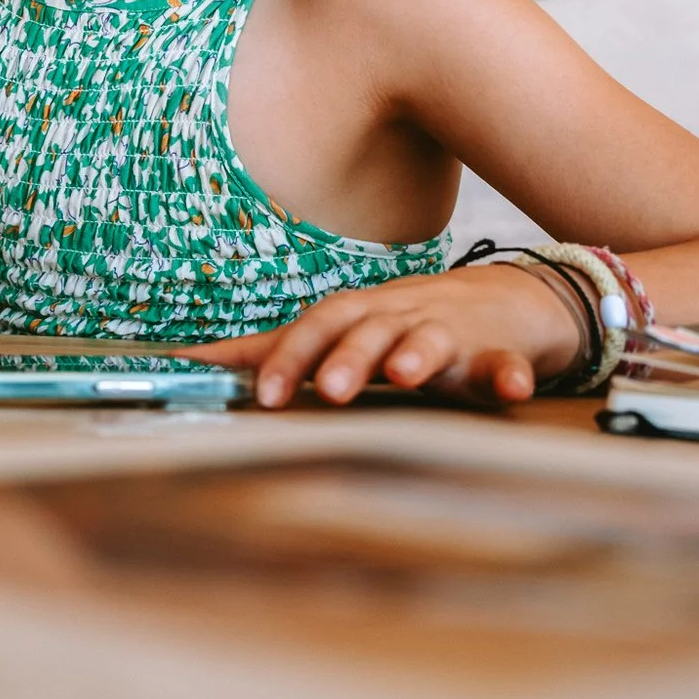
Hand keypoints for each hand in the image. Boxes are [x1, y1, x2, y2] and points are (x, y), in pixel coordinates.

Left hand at [181, 264, 584, 407]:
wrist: (498, 302)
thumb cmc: (397, 322)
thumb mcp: (334, 331)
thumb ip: (267, 350)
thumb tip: (187, 362)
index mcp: (355, 315)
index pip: (316, 326)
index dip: (292, 358)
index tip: (265, 397)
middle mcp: (397, 318)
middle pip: (367, 330)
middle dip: (349, 357)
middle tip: (329, 391)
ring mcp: (450, 334)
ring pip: (431, 340)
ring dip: (418, 355)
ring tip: (407, 374)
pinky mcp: (497, 355)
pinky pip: (504, 364)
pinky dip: (508, 374)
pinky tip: (511, 389)